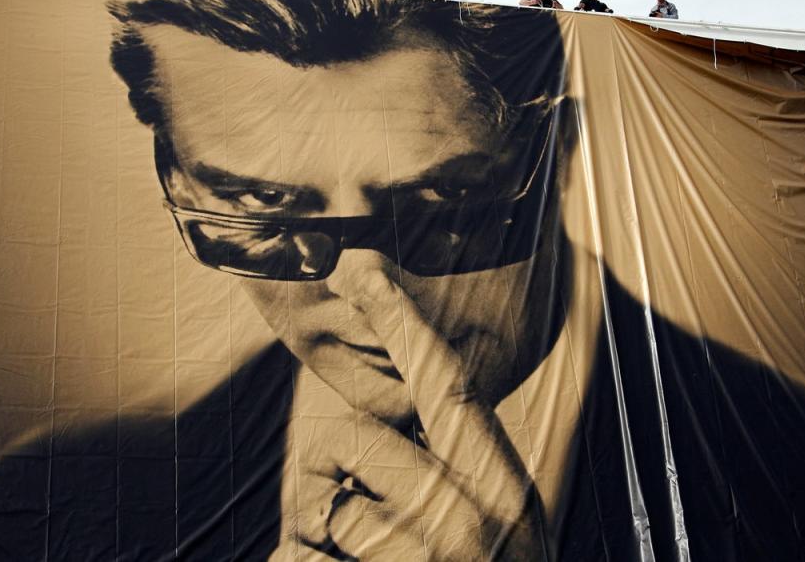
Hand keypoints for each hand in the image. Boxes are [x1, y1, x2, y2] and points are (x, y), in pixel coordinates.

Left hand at [273, 265, 545, 559]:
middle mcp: (471, 528)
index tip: (365, 271)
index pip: (452, 390)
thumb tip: (408, 412)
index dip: (406, 325)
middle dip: (333, 459)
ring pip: (327, 507)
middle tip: (353, 505)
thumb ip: (467, 470)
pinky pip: (297, 558)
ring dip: (322, 531)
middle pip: (362, 440)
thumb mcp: (505, 530)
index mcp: (508, 495)